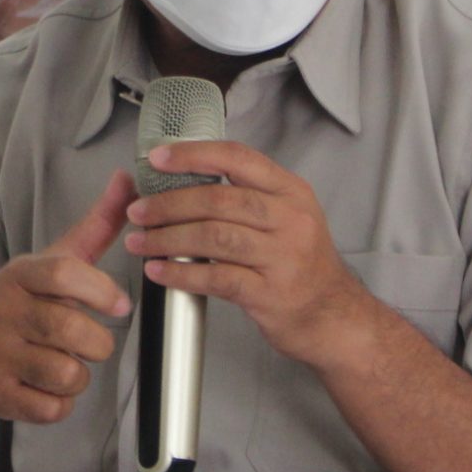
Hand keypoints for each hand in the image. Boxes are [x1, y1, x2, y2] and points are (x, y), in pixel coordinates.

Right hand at [0, 170, 134, 424]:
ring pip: (66, 373)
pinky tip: (45, 386)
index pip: (62, 273)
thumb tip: (129, 180)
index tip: (120, 304)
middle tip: (91, 342)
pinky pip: (51, 408)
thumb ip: (96, 226)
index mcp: (19, 275)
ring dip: (78, 375)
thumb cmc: (20, 305)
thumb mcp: (52, 263)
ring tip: (64, 363)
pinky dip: (60, 403)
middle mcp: (2, 312)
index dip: (99, 290)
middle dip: (96, 342)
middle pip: (70, 330)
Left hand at [124, 141, 373, 371]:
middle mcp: (290, 219)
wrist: (333, 316)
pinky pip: (216, 278)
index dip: (193, 155)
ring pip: (214, 237)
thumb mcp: (288, 217)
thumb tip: (185, 182)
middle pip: (219, 200)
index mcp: (291, 191)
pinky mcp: (270, 293)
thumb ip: (248, 197)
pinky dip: (181, 274)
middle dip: (169, 204)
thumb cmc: (302, 265)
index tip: (158, 159)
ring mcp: (283, 257)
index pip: (237, 158)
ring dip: (168, 238)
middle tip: (138, 210)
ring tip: (140, 241)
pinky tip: (159, 272)